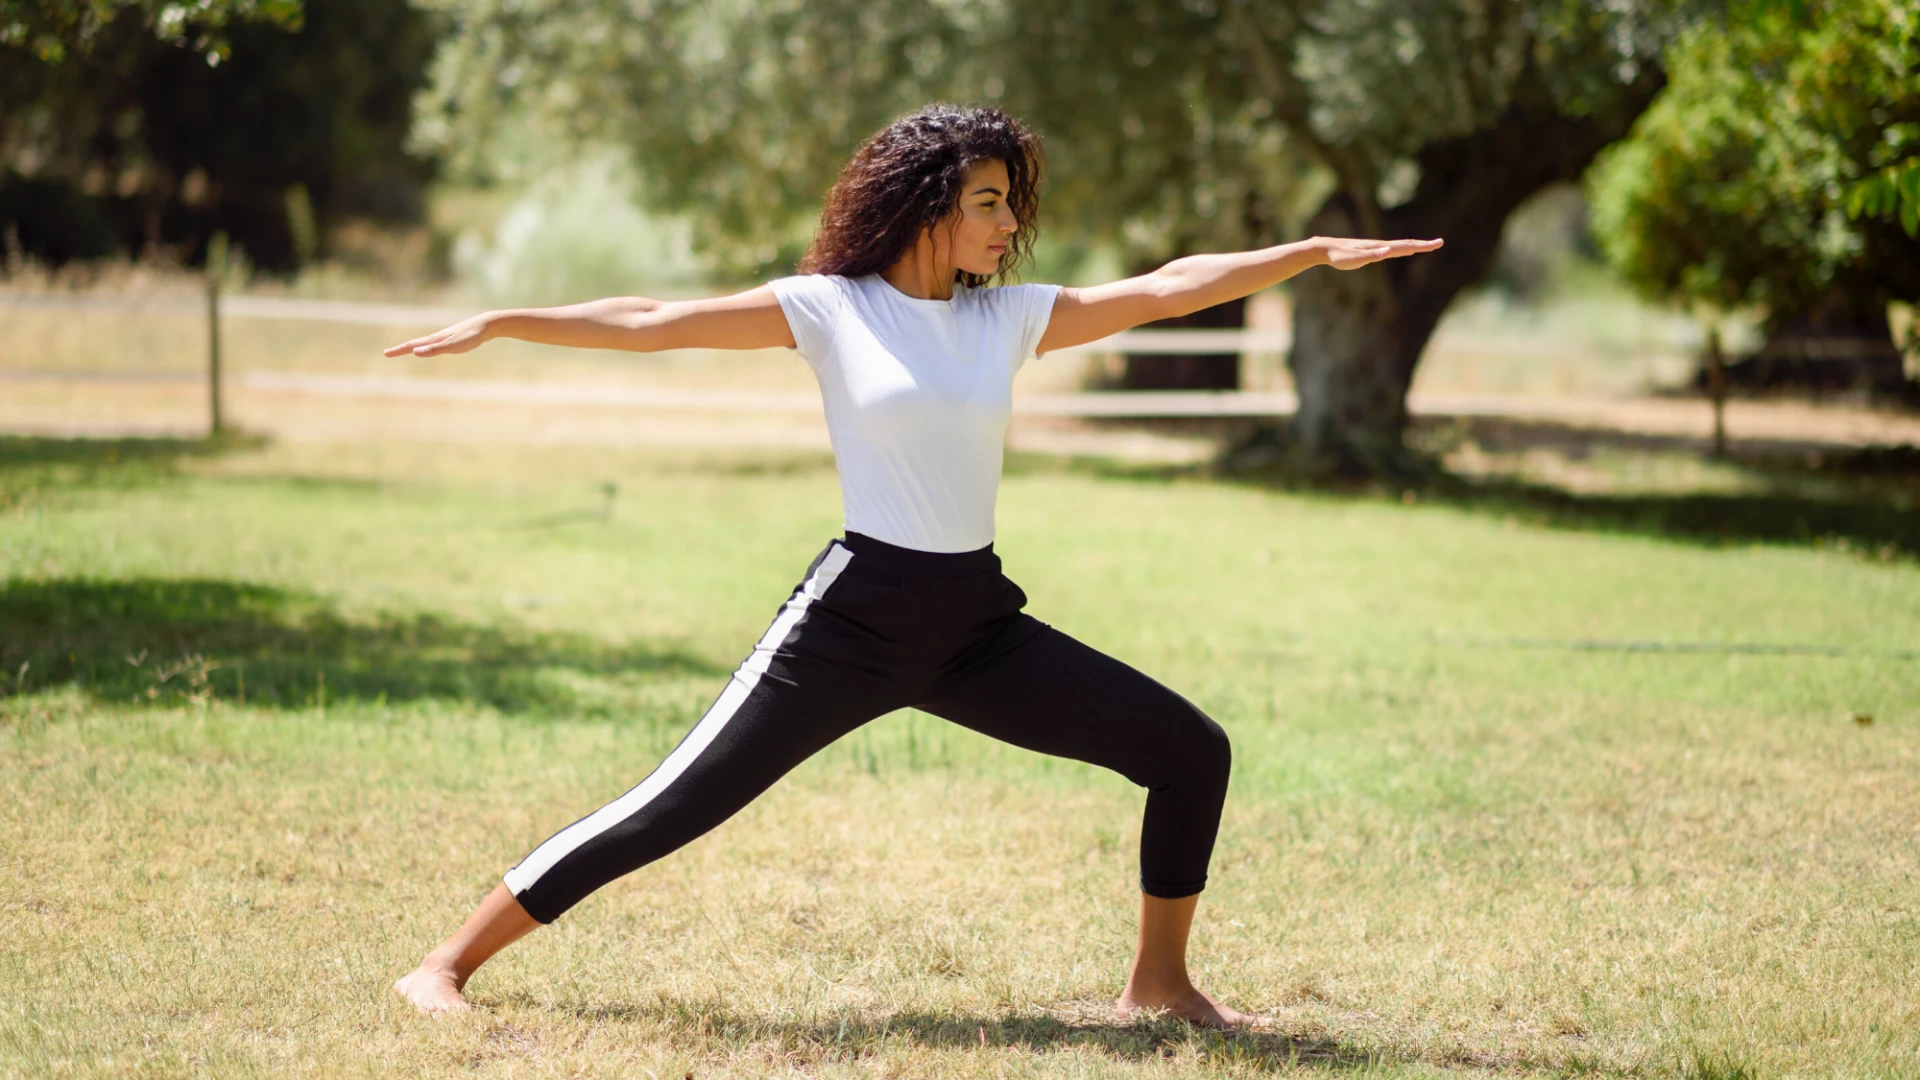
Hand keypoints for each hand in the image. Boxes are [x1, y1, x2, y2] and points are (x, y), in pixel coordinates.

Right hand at [384, 314, 493, 357]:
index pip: (412, 345)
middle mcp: (438, 336)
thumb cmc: (472, 336)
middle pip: (416, 343)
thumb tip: (415, 353)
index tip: (385, 353)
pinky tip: (434, 346)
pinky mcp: (456, 337)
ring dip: (415, 346)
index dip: (398, 350)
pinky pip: (438, 342)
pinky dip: (429, 345)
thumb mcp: (453, 346)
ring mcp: (447, 336)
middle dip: (402, 348)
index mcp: (435, 339)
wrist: (488, 324)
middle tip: (389, 353)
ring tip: (408, 349)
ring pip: (427, 342)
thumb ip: (435, 350)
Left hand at [1314, 236, 1443, 270]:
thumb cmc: (1338, 256)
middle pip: (1406, 244)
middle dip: (1423, 245)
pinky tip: (1405, 251)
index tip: (1437, 243)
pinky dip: (1403, 249)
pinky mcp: (1371, 250)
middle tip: (1439, 243)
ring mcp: (1376, 247)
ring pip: (1400, 246)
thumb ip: (1371, 256)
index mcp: (1380, 247)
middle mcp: (1381, 245)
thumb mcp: (1354, 259)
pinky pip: (1392, 249)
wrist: (1325, 248)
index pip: (1405, 246)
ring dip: (1415, 246)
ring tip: (1427, 246)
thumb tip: (1388, 251)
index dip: (1422, 246)